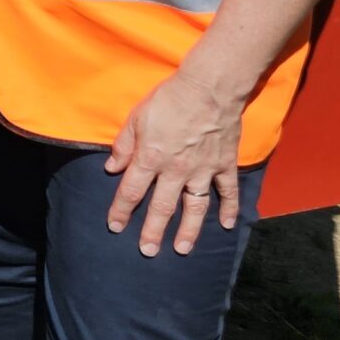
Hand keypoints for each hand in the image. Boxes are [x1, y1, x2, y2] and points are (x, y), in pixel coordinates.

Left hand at [104, 69, 245, 256]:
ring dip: (189, 230)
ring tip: (181, 249)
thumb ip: (124, 145)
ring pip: (195, 207)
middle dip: (153, 231)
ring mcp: (203, 170)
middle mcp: (176, 170)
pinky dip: (228, 209)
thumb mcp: (136, 118)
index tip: (116, 227)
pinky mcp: (225, 165)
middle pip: (162, 207)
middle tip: (147, 252)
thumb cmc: (168, 99)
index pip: (131, 191)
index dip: (121, 211)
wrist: (209, 88)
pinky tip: (227, 225)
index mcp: (151, 158)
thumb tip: (111, 168)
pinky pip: (227, 192)